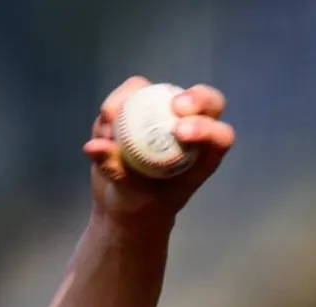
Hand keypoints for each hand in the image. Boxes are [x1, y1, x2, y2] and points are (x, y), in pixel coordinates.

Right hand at [83, 77, 234, 228]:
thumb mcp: (131, 196)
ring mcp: (167, 117)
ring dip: (135, 98)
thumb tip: (95, 147)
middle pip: (207, 102)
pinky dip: (116, 103)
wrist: (124, 201)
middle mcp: (191, 132)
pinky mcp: (142, 108)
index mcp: (203, 158)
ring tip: (109, 126)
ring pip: (162, 92)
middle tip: (173, 108)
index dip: (207, 128)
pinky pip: (131, 93)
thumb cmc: (141, 206)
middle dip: (195, 99)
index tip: (180, 133)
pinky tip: (104, 126)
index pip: (220, 136)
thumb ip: (116, 171)